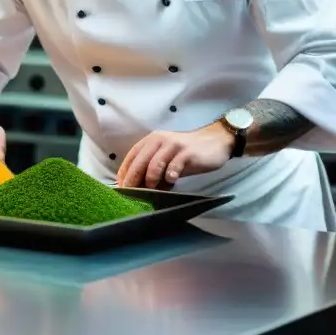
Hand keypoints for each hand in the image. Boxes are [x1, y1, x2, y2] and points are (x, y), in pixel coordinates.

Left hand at [117, 122, 234, 188]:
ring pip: (155, 163)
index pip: (131, 157)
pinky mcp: (188, 153)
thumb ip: (153, 170)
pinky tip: (171, 182)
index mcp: (151, 141)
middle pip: (140, 161)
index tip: (121, 188)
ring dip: (151, 179)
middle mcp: (159, 141)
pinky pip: (175, 165)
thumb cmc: (185, 154)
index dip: (124, 173)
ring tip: (152, 189)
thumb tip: (139, 188)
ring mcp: (174, 146)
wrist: (214, 141)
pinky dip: (170, 175)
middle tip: (131, 193)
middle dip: (133, 179)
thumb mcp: (167, 159)